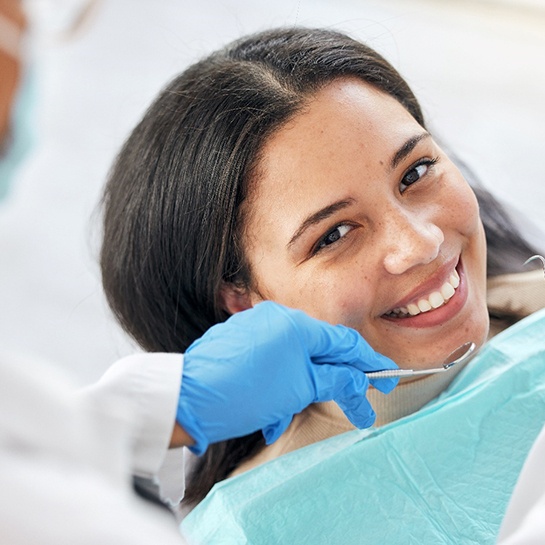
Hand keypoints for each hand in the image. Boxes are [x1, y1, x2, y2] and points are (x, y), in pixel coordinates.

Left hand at [176, 301, 397, 454]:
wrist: (188, 398)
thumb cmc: (243, 392)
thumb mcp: (297, 389)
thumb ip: (334, 380)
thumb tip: (359, 381)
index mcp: (294, 324)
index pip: (343, 342)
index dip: (368, 363)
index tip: (384, 380)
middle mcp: (275, 318)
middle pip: (320, 349)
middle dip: (335, 379)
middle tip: (354, 403)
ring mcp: (255, 328)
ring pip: (295, 358)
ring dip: (302, 388)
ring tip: (292, 414)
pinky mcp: (240, 342)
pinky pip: (272, 361)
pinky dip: (279, 384)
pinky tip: (270, 411)